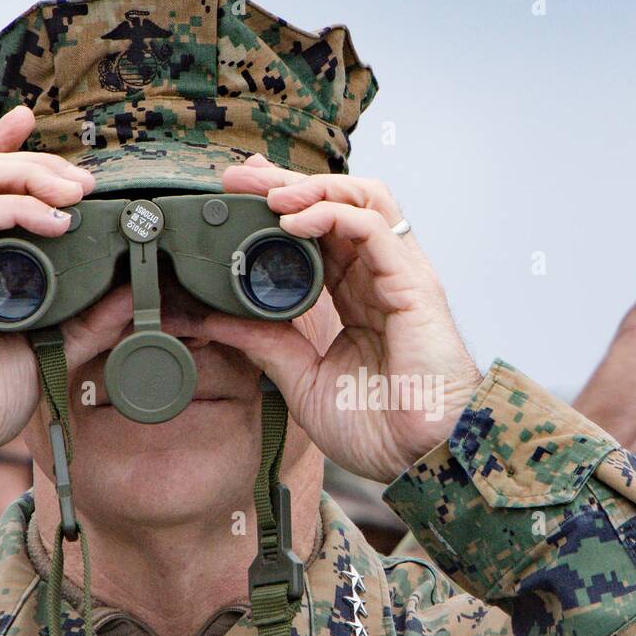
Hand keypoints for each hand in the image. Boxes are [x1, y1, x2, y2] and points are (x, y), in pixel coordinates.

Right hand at [0, 107, 126, 461]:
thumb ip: (91, 319)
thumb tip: (135, 288)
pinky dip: (15, 213)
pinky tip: (55, 222)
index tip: (34, 120)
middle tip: (86, 180)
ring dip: (29, 176)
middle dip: (35, 163)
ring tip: (75, 193)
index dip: (4, 147)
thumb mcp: (52, 349)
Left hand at [209, 157, 481, 482]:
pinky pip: (374, 229)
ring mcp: (399, 276)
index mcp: (358, 297)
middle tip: (241, 178)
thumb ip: (266, 343)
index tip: (237, 194)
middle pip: (339, 203)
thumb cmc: (379, 428)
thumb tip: (215, 319)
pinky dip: (332, 215)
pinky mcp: (413, 284)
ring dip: (312, 189)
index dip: (282, 206)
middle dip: (288, 183)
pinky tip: (294, 222)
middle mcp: (379, 278)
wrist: (420, 458)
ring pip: (363, 200)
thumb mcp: (303, 381)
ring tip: (271, 195)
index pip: (320, 232)